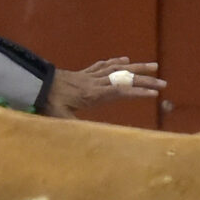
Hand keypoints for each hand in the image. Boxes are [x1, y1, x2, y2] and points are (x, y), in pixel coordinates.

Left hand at [40, 57, 164, 118]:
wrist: (35, 83)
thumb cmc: (47, 102)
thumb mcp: (60, 117)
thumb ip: (73, 126)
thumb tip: (82, 139)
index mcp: (92, 94)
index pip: (119, 91)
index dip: (137, 91)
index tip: (154, 94)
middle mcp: (95, 82)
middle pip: (124, 78)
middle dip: (145, 80)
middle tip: (164, 83)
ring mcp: (90, 75)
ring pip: (117, 68)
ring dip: (136, 67)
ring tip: (154, 65)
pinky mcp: (84, 72)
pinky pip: (103, 65)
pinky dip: (116, 62)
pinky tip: (125, 60)